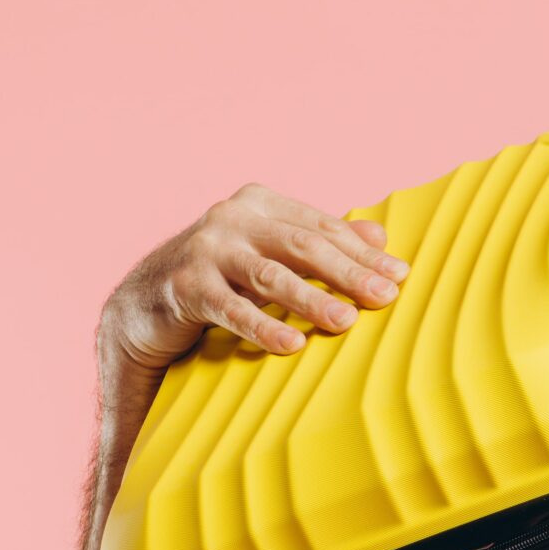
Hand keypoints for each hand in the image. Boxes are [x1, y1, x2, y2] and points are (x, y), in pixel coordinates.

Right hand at [96, 182, 410, 384]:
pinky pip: (231, 309)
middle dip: (347, 273)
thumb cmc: (224, 277)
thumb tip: (381, 233)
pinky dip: (262, 327)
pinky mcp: (185, 286)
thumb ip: (321, 240)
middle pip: (302, 246)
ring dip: (311, 300)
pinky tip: (292, 345)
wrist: (146, 303)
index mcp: (260, 204)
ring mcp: (205, 250)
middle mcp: (232, 218)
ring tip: (347, 322)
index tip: (401, 277)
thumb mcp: (273, 253)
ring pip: (269, 275)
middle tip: (386, 297)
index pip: (322, 228)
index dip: (363, 253)